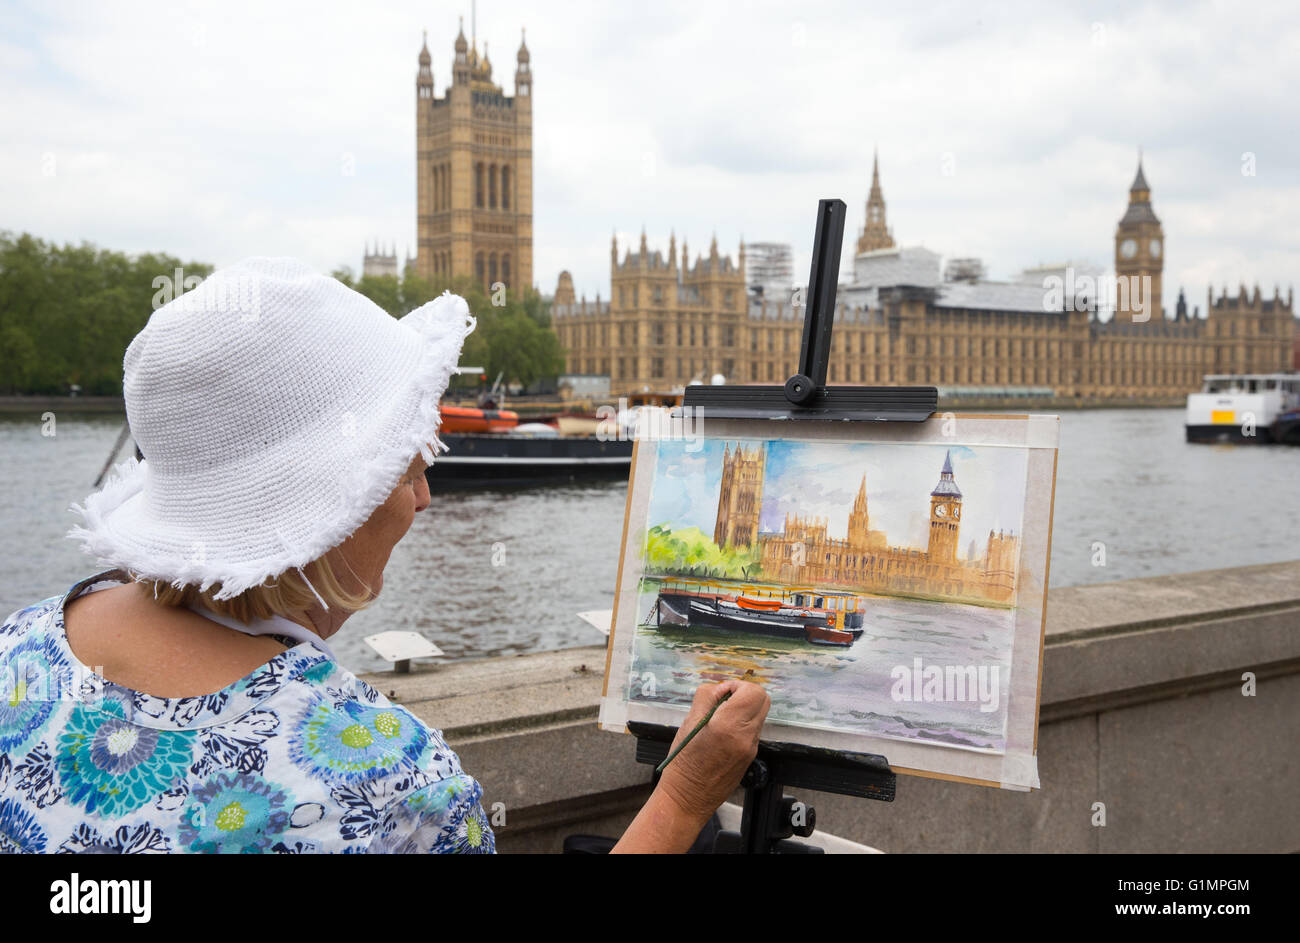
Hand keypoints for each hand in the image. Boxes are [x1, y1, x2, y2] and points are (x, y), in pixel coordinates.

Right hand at [656, 679, 769, 822]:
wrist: (688, 798)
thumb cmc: (683, 763)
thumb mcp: (689, 722)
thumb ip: (707, 697)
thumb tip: (721, 688)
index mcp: (728, 726)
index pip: (753, 692)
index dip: (737, 686)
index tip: (721, 693)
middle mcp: (745, 737)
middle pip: (763, 700)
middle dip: (745, 694)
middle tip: (724, 701)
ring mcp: (750, 748)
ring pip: (758, 714)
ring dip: (743, 709)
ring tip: (720, 717)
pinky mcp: (750, 756)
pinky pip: (753, 730)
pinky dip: (741, 723)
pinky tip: (723, 732)